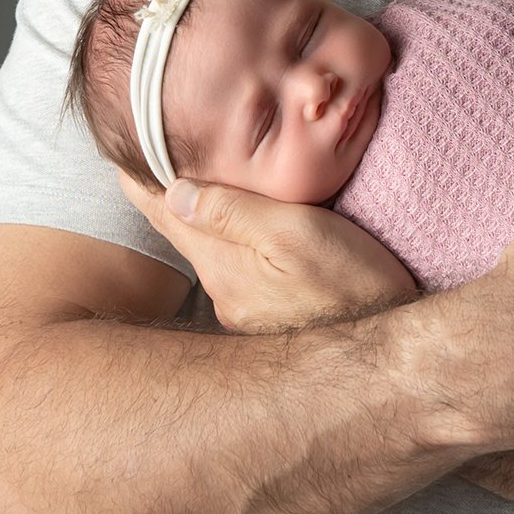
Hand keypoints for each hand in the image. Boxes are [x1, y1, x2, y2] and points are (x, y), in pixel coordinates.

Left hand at [117, 170, 419, 333]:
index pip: (166, 214)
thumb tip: (174, 192)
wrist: (391, 360)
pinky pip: (239, 272)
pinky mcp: (273, 322)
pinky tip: (244, 236)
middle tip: (151, 161)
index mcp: (223, 265)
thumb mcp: (297, 235)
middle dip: (168, 200)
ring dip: (203, 224)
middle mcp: (224, 294)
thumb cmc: (355, 288)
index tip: (123, 154)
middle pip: (184, 234)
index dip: (143, 180)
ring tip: (195, 190)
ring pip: (212, 254)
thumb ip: (234, 213)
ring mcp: (246, 313)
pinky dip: (232, 247)